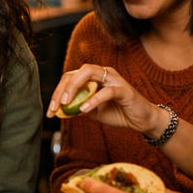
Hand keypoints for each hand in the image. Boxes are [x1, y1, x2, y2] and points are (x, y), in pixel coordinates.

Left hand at [46, 64, 167, 134]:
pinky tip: (84, 109)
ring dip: (74, 87)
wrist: (141, 120)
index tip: (50, 111)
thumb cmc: (117, 112)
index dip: (57, 93)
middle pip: (76, 73)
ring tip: (66, 103)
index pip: (70, 78)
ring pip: (89, 73)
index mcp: (93, 77)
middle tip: (55, 106)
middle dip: (62, 89)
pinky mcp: (124, 89)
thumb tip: (59, 110)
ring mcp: (113, 79)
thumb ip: (77, 108)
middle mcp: (102, 73)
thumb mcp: (92, 112)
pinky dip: (93, 100)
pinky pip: (106, 91)